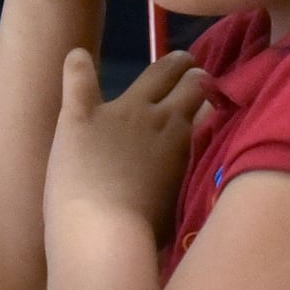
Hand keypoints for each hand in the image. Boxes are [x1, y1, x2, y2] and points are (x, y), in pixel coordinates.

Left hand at [46, 46, 204, 232]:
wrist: (103, 232)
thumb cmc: (143, 232)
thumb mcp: (181, 201)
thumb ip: (187, 175)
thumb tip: (194, 168)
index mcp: (183, 142)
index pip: (207, 109)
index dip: (211, 101)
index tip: (213, 99)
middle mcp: (158, 117)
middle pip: (186, 83)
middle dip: (194, 74)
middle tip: (195, 70)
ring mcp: (120, 112)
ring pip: (152, 74)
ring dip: (166, 66)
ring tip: (175, 61)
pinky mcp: (80, 115)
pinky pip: (80, 80)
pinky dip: (78, 67)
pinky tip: (76, 56)